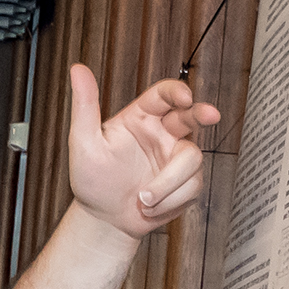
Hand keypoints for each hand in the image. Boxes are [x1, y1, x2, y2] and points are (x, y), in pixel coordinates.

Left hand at [68, 65, 220, 239]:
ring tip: (142, 200)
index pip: (163, 95)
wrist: (104, 219)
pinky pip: (192, 186)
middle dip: (203, 112)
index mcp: (140, 118)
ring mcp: (176, 157)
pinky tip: (151, 208)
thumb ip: (84, 106)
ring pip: (191, 159)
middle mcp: (162, 133)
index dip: (176, 92)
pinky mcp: (187, 181)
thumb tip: (77, 69)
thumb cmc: (91, 180)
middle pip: (192, 115)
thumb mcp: (83, 143)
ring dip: (168, 184)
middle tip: (211, 114)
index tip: (184, 96)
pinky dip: (170, 201)